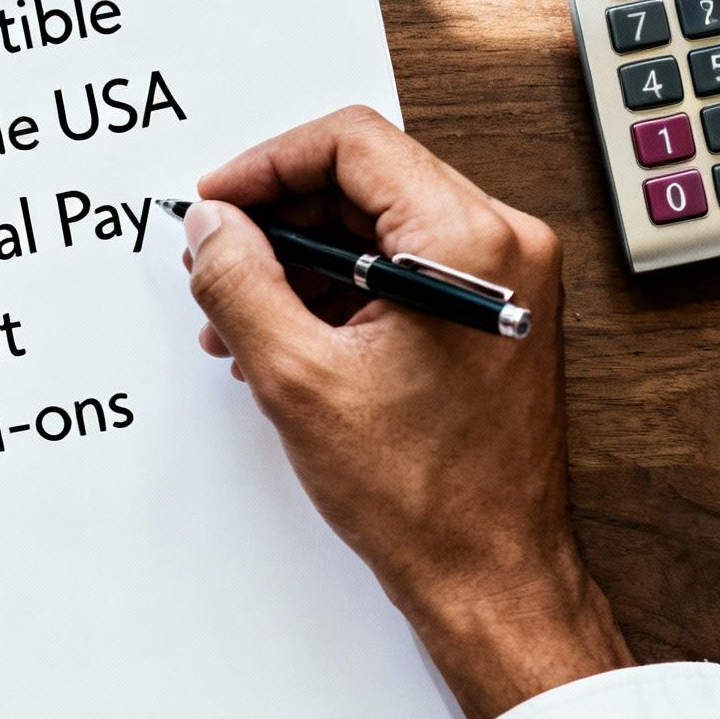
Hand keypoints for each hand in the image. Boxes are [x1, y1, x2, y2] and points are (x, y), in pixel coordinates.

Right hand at [182, 106, 628, 718]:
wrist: (493, 575)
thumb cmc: (427, 496)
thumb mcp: (298, 379)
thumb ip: (242, 283)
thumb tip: (212, 225)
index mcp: (469, 243)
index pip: (353, 143)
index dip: (266, 164)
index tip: (217, 203)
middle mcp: (503, 246)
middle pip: (366, 179)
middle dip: (278, 218)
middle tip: (216, 257)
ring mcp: (506, 280)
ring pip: (380, 224)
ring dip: (302, 259)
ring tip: (239, 315)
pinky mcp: (494, 314)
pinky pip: (404, 267)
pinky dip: (340, 290)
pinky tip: (285, 336)